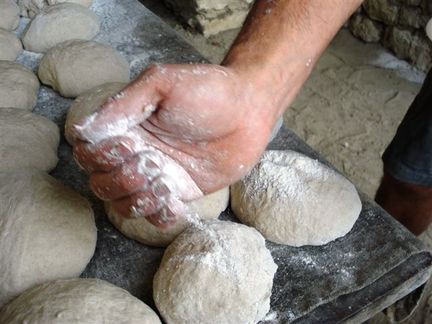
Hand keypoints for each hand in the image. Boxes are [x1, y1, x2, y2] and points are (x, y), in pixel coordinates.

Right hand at [73, 64, 281, 226]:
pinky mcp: (180, 192)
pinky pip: (157, 216)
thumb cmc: (207, 90)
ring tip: (165, 183)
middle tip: (151, 162)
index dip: (100, 156)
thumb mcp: (162, 83)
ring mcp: (157, 175)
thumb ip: (124, 103)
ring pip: (124, 204)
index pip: (88, 152)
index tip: (130, 143)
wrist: (248, 110)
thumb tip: (87, 128)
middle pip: (101, 182)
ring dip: (137, 200)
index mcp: (126, 128)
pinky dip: (160, 214)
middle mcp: (137, 154)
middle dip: (120, 179)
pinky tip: (176, 201)